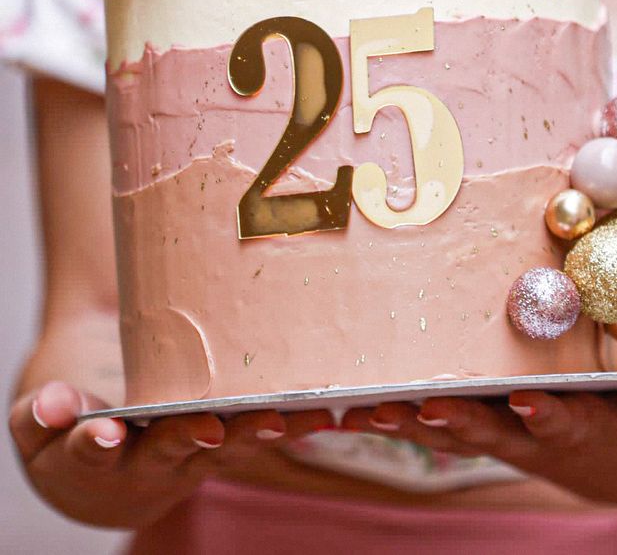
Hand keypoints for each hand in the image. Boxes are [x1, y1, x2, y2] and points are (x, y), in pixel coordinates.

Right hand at [9, 381, 332, 528]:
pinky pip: (260, 437)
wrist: (101, 451)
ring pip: (225, 448)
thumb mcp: (38, 419)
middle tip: (210, 429)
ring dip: (253, 435)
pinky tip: (325, 417)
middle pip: (170, 452)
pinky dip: (293, 429)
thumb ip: (41, 414)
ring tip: (282, 420)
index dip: (96, 442)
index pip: (92, 450)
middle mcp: (149, 464)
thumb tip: (52, 405)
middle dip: (189, 439)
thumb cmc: (67, 424)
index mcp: (95, 458)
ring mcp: (191, 455)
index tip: (104, 431)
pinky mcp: (224, 442)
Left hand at [342, 383, 616, 506]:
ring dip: (411, 424)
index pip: (562, 425)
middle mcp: (530, 439)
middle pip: (491, 433)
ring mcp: (500, 438)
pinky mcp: (479, 431)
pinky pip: (433, 428)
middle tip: (425, 407)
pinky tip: (353, 412)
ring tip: (370, 411)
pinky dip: (397, 421)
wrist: (616, 465)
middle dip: (458, 421)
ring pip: (452, 432)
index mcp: (579, 430)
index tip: (527, 402)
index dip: (545, 417)